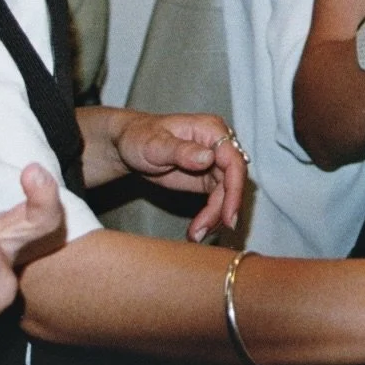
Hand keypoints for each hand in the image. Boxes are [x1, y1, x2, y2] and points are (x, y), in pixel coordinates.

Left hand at [112, 110, 247, 242]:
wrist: (129, 145)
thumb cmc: (139, 137)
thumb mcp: (154, 144)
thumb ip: (180, 150)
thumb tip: (208, 158)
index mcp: (211, 130)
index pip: (233, 161)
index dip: (235, 189)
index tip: (228, 215)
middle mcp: (219, 146)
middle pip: (233, 182)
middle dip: (222, 209)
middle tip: (204, 231)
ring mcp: (215, 163)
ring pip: (227, 194)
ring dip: (215, 217)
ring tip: (196, 234)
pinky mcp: (209, 179)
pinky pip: (218, 200)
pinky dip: (210, 216)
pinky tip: (197, 229)